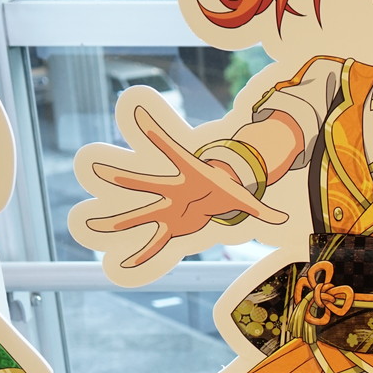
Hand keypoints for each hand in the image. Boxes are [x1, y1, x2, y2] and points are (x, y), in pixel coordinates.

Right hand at [85, 106, 288, 267]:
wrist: (223, 196)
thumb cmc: (232, 190)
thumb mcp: (249, 199)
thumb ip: (265, 208)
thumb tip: (286, 220)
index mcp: (189, 173)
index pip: (170, 147)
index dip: (154, 127)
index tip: (133, 104)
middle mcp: (171, 190)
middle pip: (141, 179)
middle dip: (116, 172)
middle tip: (90, 163)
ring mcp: (166, 208)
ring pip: (137, 212)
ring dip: (114, 219)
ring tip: (86, 222)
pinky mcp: (170, 228)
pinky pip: (153, 246)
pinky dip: (140, 258)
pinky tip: (120, 267)